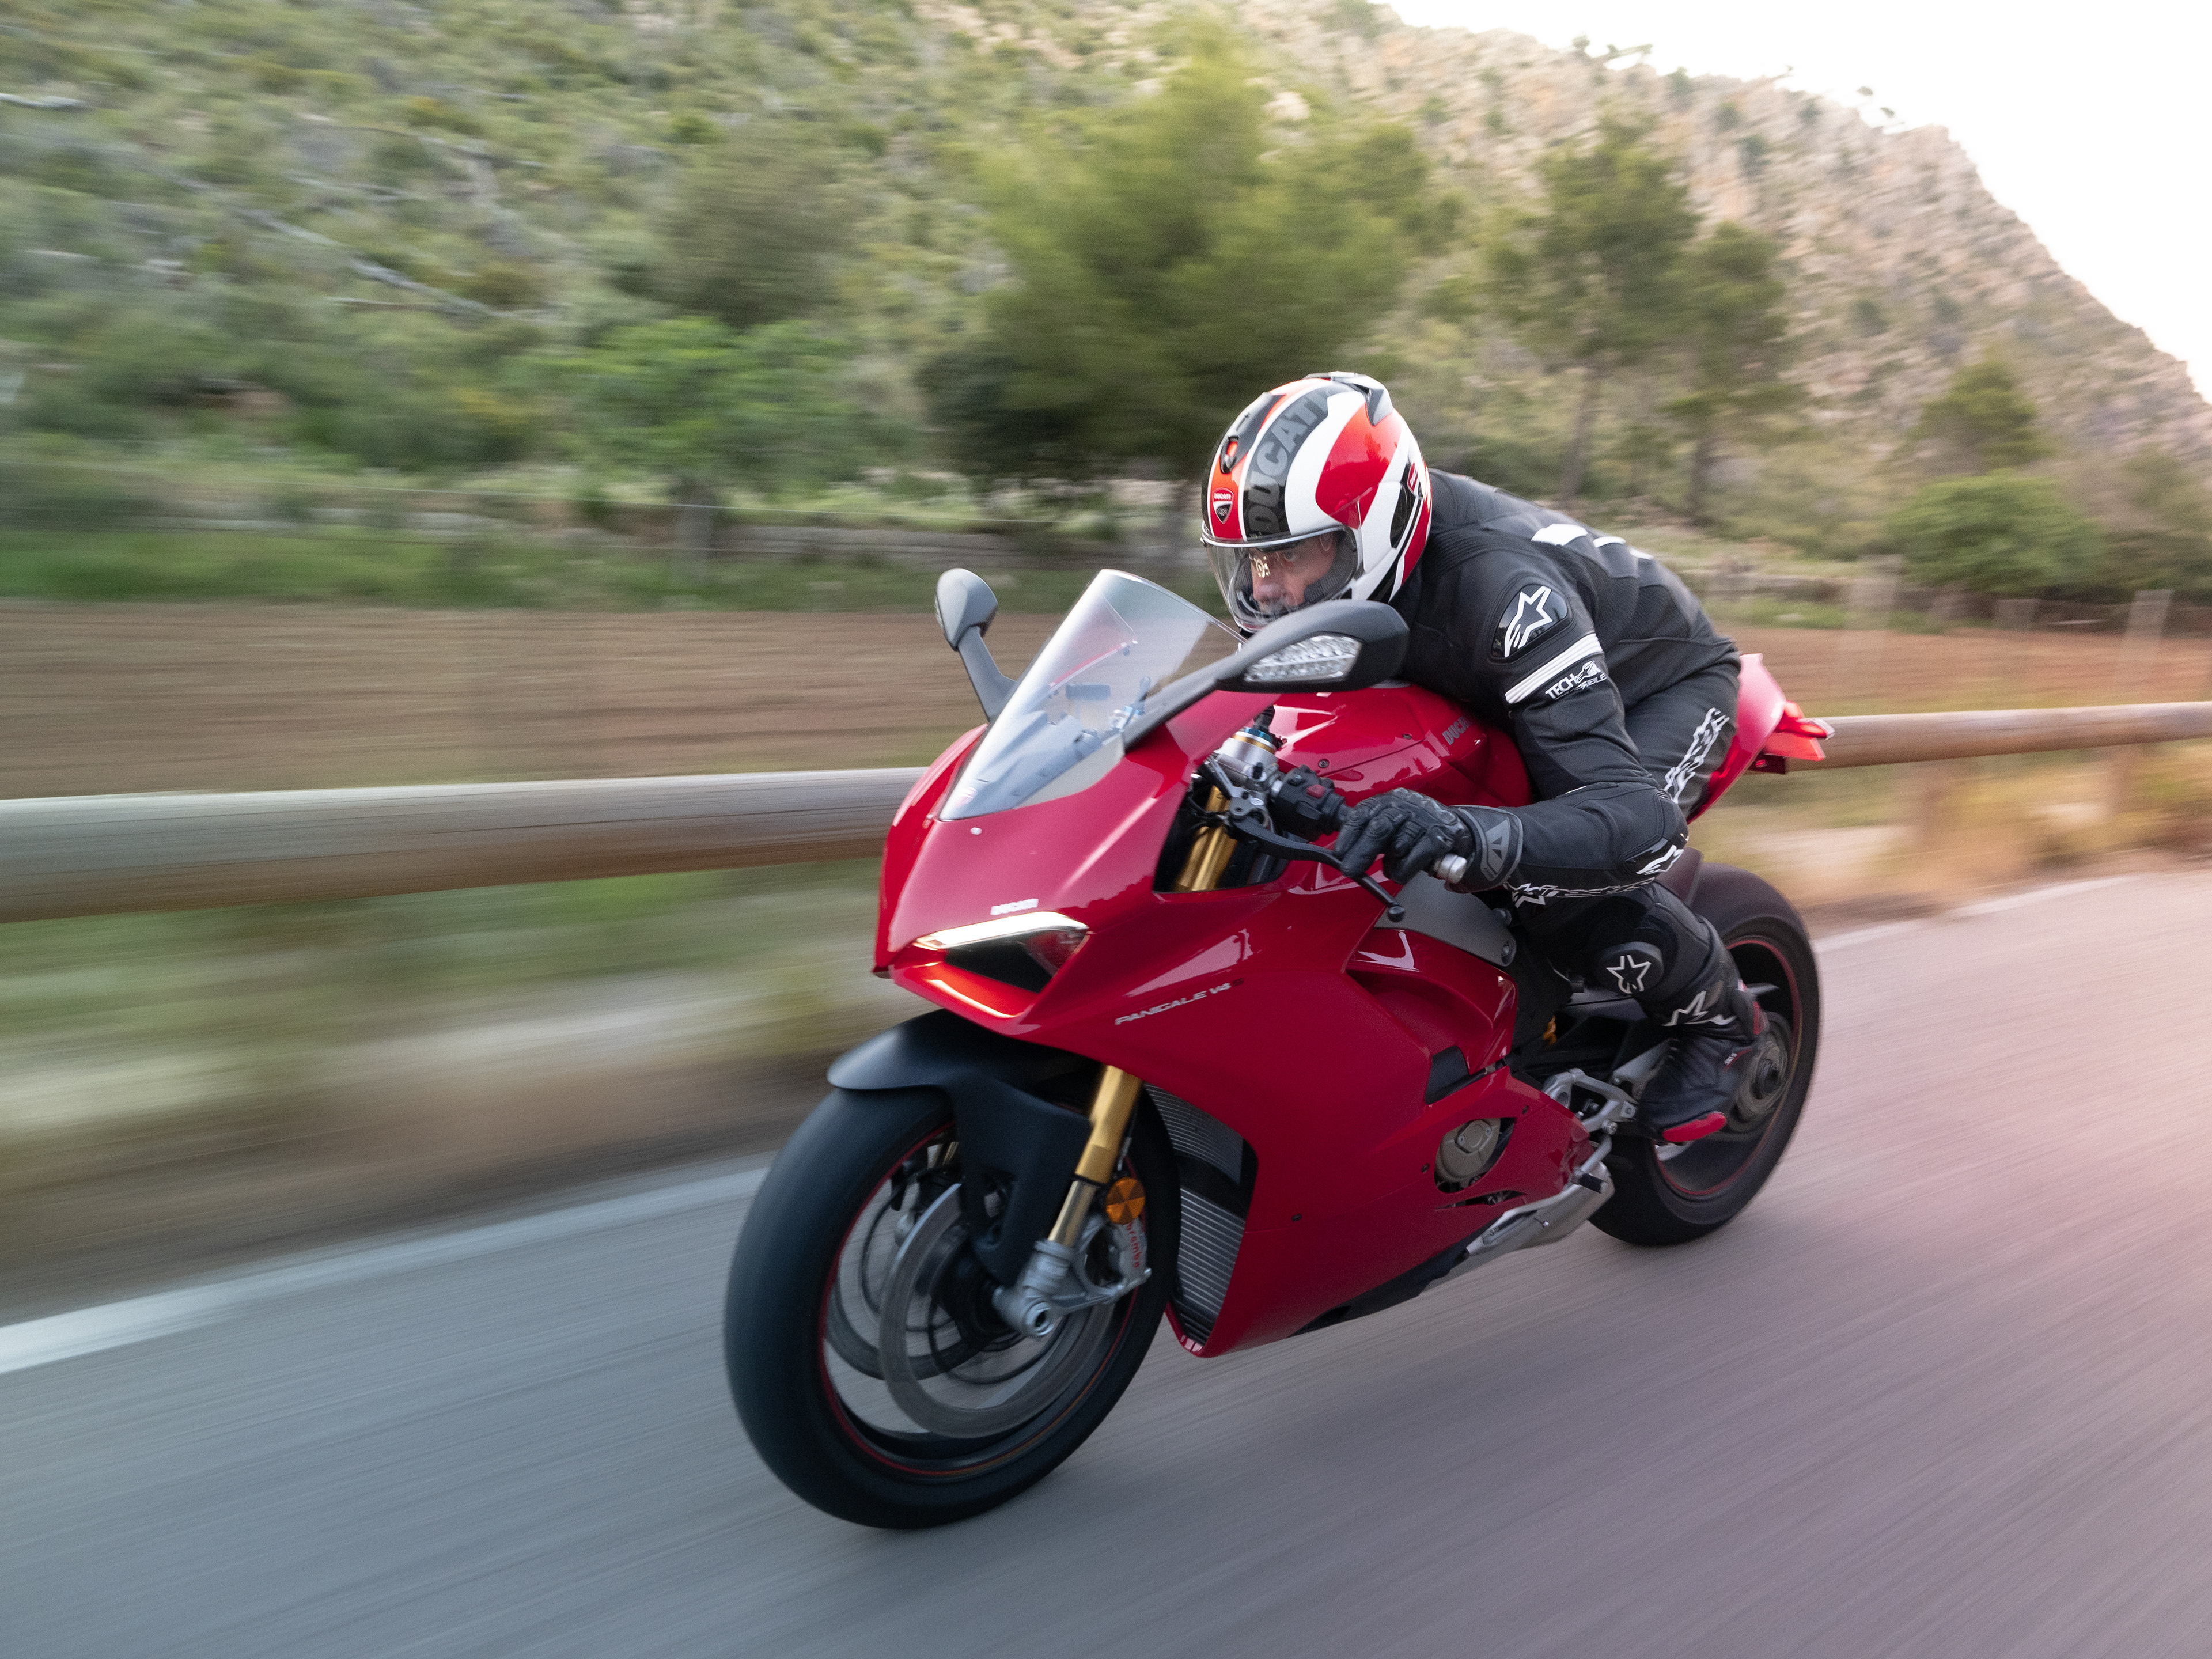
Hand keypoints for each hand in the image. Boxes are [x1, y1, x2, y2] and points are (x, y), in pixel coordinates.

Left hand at [1333, 789, 1472, 883]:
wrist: (1455, 829)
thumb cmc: (1415, 828)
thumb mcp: (1390, 821)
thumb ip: (1368, 831)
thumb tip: (1342, 850)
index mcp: (1389, 800)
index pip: (1363, 812)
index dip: (1349, 833)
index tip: (1339, 853)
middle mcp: (1406, 805)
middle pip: (1379, 827)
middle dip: (1361, 852)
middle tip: (1350, 870)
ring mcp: (1424, 820)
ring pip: (1397, 846)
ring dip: (1388, 864)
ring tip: (1390, 867)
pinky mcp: (1439, 837)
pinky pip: (1414, 859)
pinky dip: (1403, 870)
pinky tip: (1403, 870)